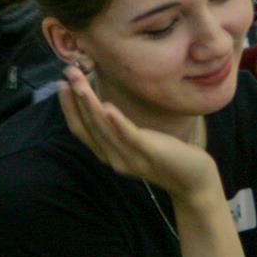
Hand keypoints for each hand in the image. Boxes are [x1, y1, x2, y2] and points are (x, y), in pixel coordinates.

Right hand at [57, 67, 220, 200]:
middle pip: (89, 127)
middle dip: (75, 99)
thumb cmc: (167, 156)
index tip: (62, 85)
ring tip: (79, 84)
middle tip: (67, 74)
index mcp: (109, 155)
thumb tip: (104, 107)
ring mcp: (131, 157)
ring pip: (104, 129)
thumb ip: (119, 131)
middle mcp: (115, 159)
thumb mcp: (137, 143)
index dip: (69, 108)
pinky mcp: (150, 153)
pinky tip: (108, 107)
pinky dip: (117, 123)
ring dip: (90, 104)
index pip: (82, 131)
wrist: (194, 182)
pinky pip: (130, 137)